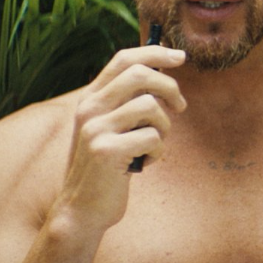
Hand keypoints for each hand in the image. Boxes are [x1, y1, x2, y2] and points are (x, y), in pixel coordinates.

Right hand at [59, 46, 186, 228]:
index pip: (123, 60)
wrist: (82, 209)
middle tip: (180, 107)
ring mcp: (96, 129)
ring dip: (164, 128)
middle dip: (170, 87)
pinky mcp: (106, 151)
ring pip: (150, 107)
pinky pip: (152, 138)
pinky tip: (144, 163)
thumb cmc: (107, 167)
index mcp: (90, 98)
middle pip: (140, 75)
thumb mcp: (111, 128)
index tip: (179, 56)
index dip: (154, 53)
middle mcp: (89, 108)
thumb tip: (161, 72)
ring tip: (153, 146)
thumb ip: (127, 102)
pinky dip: (158, 152)